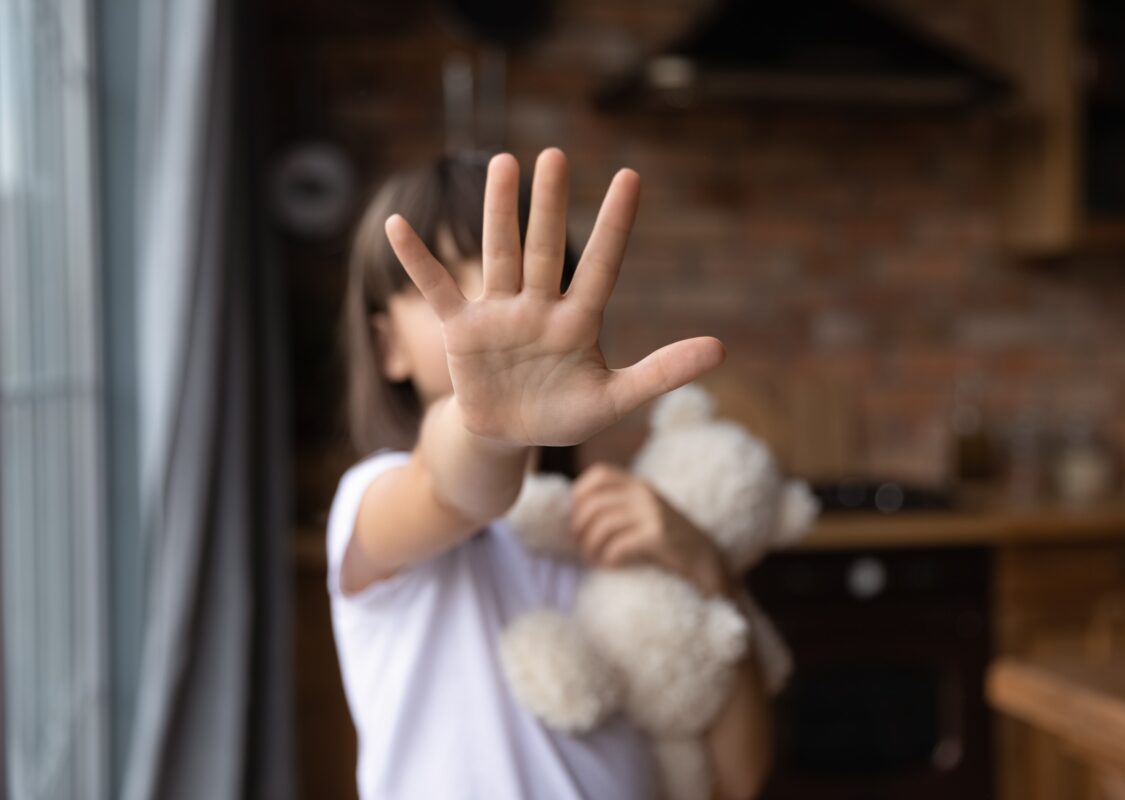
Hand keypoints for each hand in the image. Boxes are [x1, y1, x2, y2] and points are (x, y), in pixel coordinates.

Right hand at [384, 149, 724, 446]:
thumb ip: (662, 373)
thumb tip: (721, 349)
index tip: (629, 178)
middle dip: (549, 205)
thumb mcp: (615, 399)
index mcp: (578, 322)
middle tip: (555, 156)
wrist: (509, 437)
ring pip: (500, 254)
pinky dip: (418, 261)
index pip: (601, 266)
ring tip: (504, 164)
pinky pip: (437, 289)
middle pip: (545, 248)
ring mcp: (499, 315)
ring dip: (498, 212)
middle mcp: (539, 307)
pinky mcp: (463, 330)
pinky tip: (399, 225)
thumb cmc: (564, 415)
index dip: (614, 226)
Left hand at [570, 463, 732, 595]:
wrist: (706, 561)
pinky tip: (612, 565)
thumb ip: (620, 506)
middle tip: (580, 546)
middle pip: (594, 503)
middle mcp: (645, 493)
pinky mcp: (658, 536)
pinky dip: (608, 558)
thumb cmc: (669, 541)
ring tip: (593, 559)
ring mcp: (653, 513)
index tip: (577, 518)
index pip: (599, 474)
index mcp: (640, 484)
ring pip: (602, 525)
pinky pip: (618, 545)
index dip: (579, 495)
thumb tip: (575, 515)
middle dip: (579, 527)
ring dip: (591, 546)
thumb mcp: (646, 513)